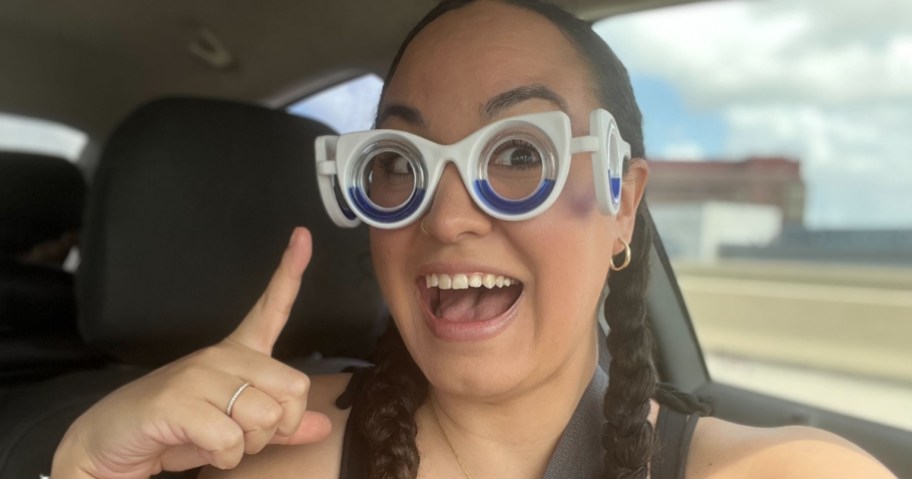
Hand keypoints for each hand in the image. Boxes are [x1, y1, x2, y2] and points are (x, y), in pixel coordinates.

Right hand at [51, 227, 331, 477]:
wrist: (109, 442)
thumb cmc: (177, 430)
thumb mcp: (235, 428)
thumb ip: (278, 427)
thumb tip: (323, 425)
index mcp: (236, 354)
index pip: (271, 307)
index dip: (291, 272)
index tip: (303, 235)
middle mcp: (220, 356)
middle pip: (293, 388)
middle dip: (277, 427)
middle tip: (243, 435)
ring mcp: (197, 375)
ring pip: (265, 417)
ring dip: (247, 446)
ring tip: (215, 441)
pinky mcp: (175, 402)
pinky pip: (230, 439)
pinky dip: (223, 457)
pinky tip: (201, 450)